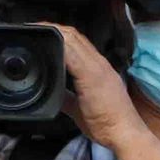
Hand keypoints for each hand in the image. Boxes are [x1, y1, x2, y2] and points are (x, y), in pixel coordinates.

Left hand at [40, 24, 143, 151]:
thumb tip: (54, 94)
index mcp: (97, 68)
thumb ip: (67, 97)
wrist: (124, 132)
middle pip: (75, 35)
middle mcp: (98, 63)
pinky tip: (47, 43)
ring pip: (74, 39)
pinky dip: (59, 46)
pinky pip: (74, 54)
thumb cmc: (107, 123)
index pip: (78, 42)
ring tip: (37, 29)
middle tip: (35, 27)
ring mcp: (96, 67)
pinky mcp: (92, 76)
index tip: (44, 32)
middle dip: (53, 27)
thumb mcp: (81, 108)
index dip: (61, 33)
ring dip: (54, 31)